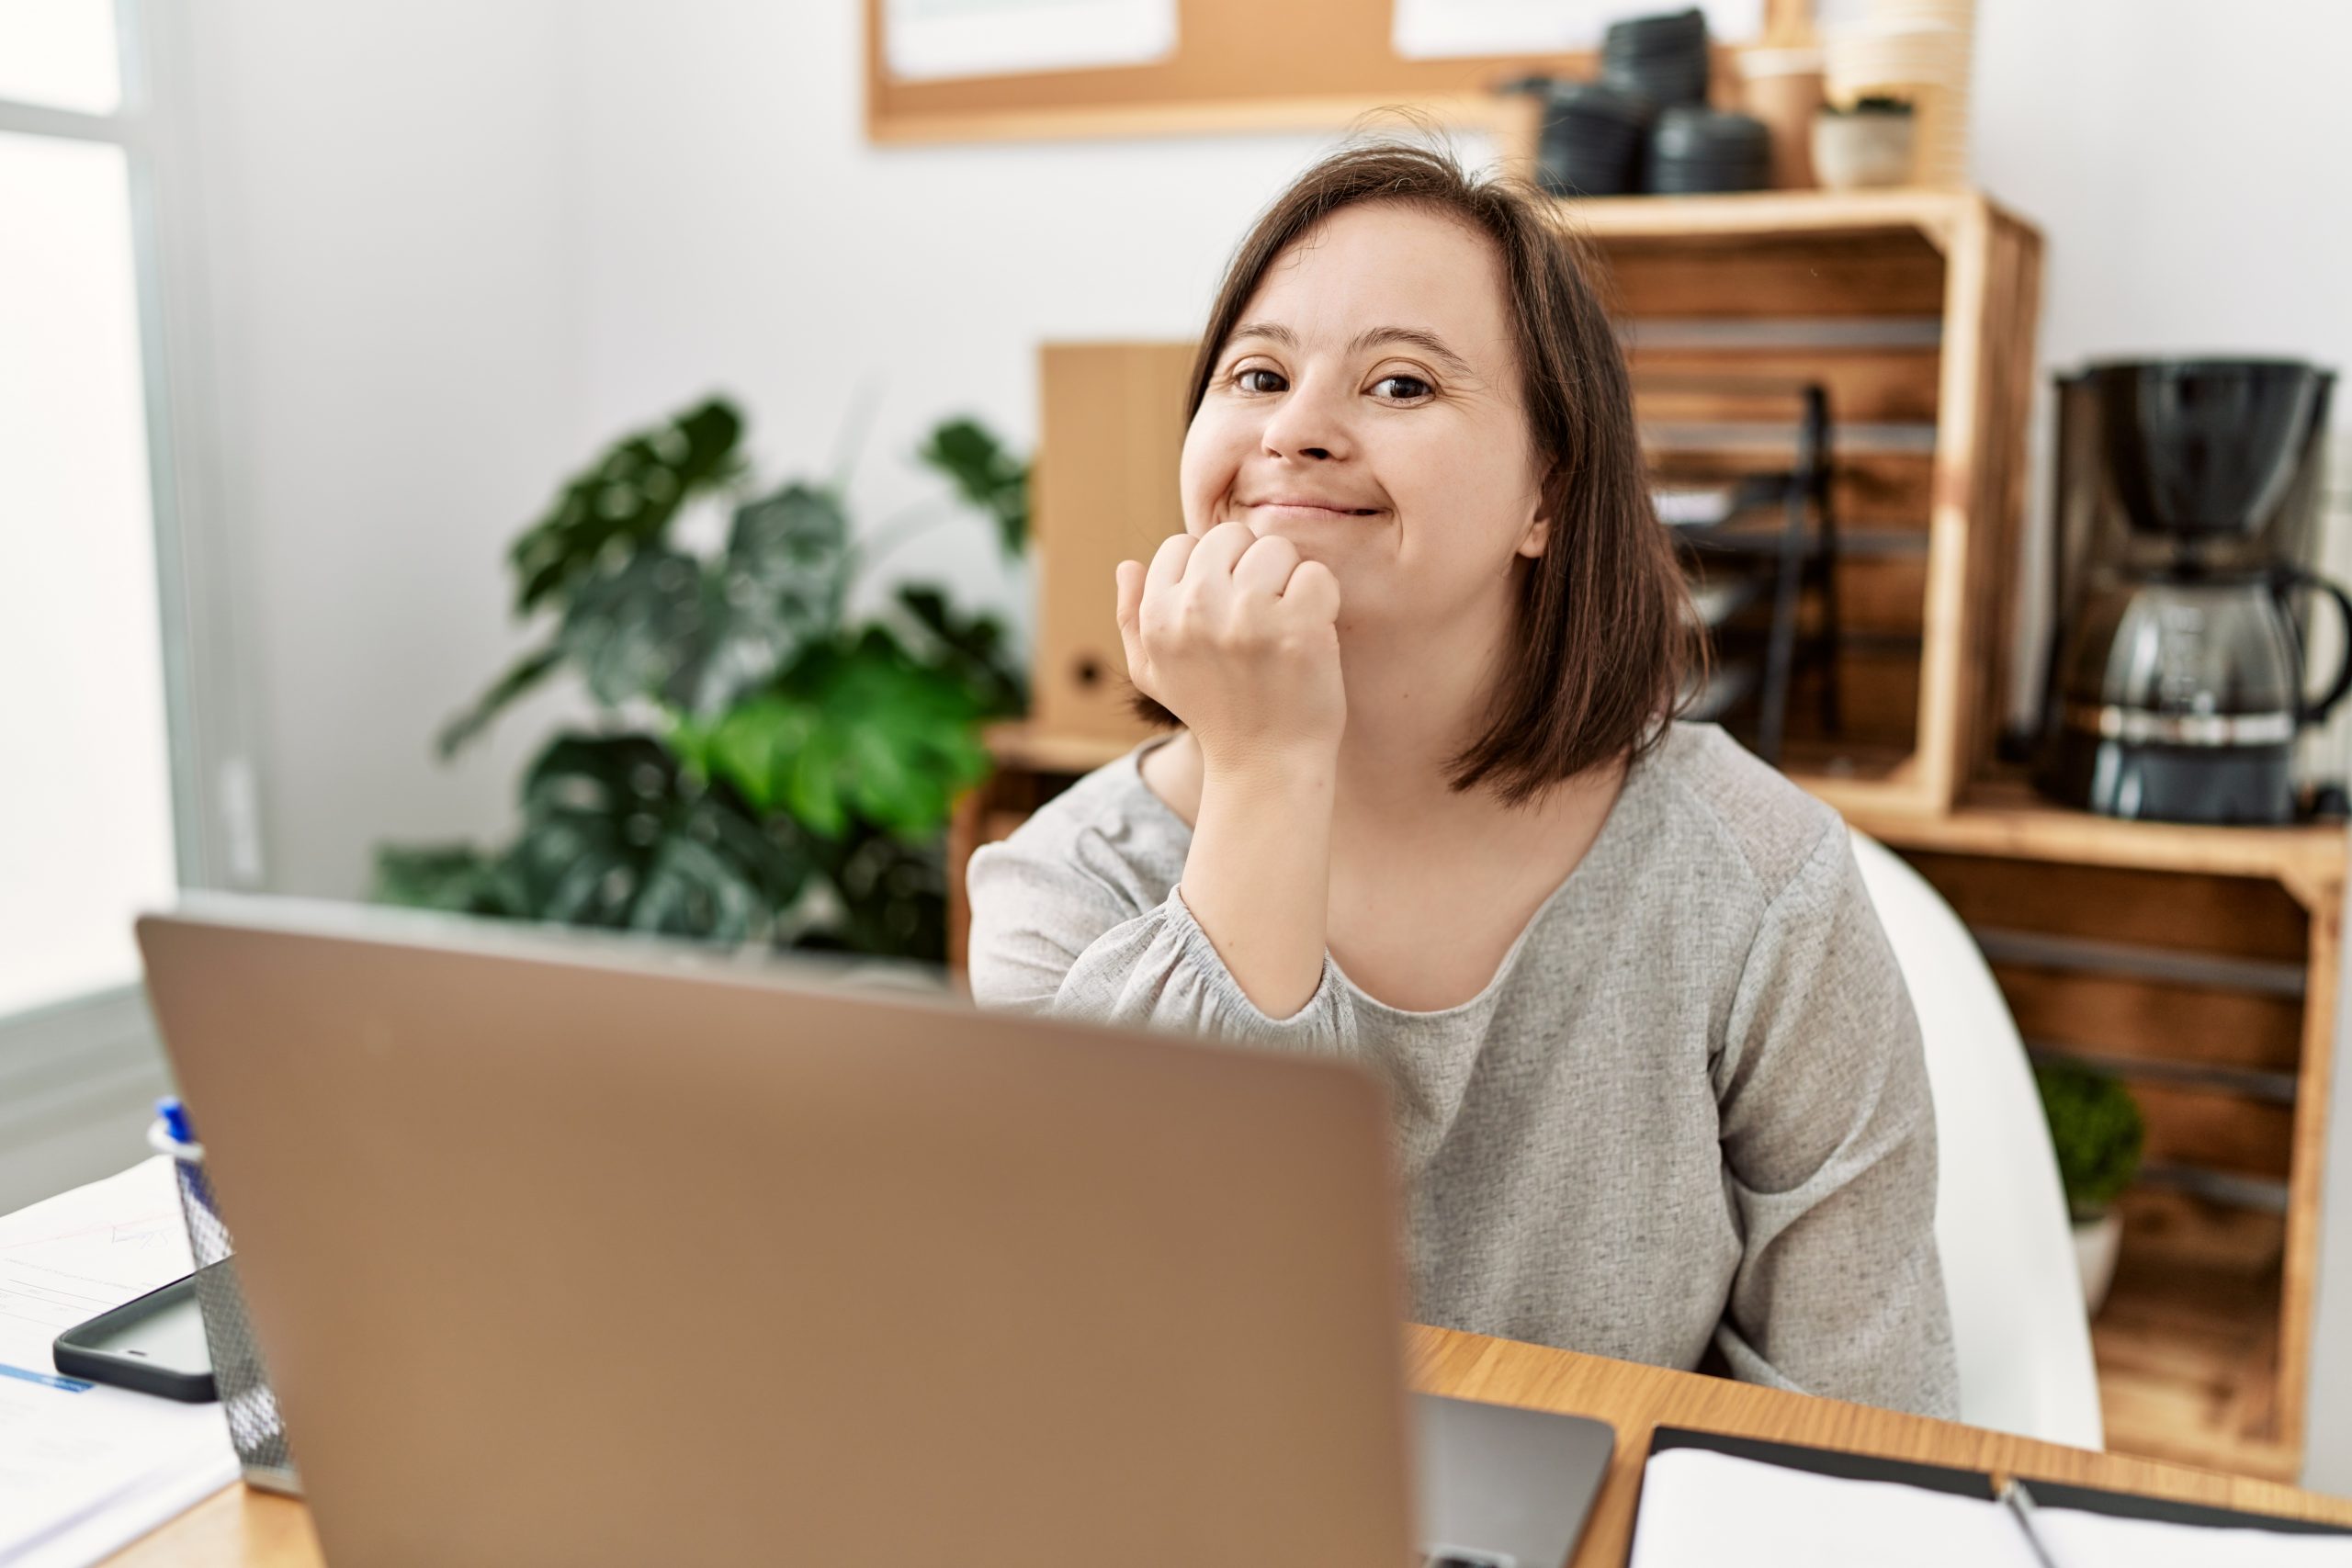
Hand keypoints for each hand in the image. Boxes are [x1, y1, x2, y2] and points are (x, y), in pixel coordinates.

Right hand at [1115, 520, 1344, 770]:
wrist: (1266, 767)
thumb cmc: (1213, 714)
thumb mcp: (1154, 673)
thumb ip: (1132, 619)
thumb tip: (1127, 565)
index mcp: (1158, 616)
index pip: (1183, 543)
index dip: (1212, 570)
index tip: (1225, 608)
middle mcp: (1196, 610)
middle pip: (1231, 536)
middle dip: (1251, 567)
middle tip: (1262, 615)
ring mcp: (1248, 618)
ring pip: (1276, 548)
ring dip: (1289, 581)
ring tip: (1284, 626)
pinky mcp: (1299, 629)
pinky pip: (1316, 575)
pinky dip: (1323, 600)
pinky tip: (1311, 634)